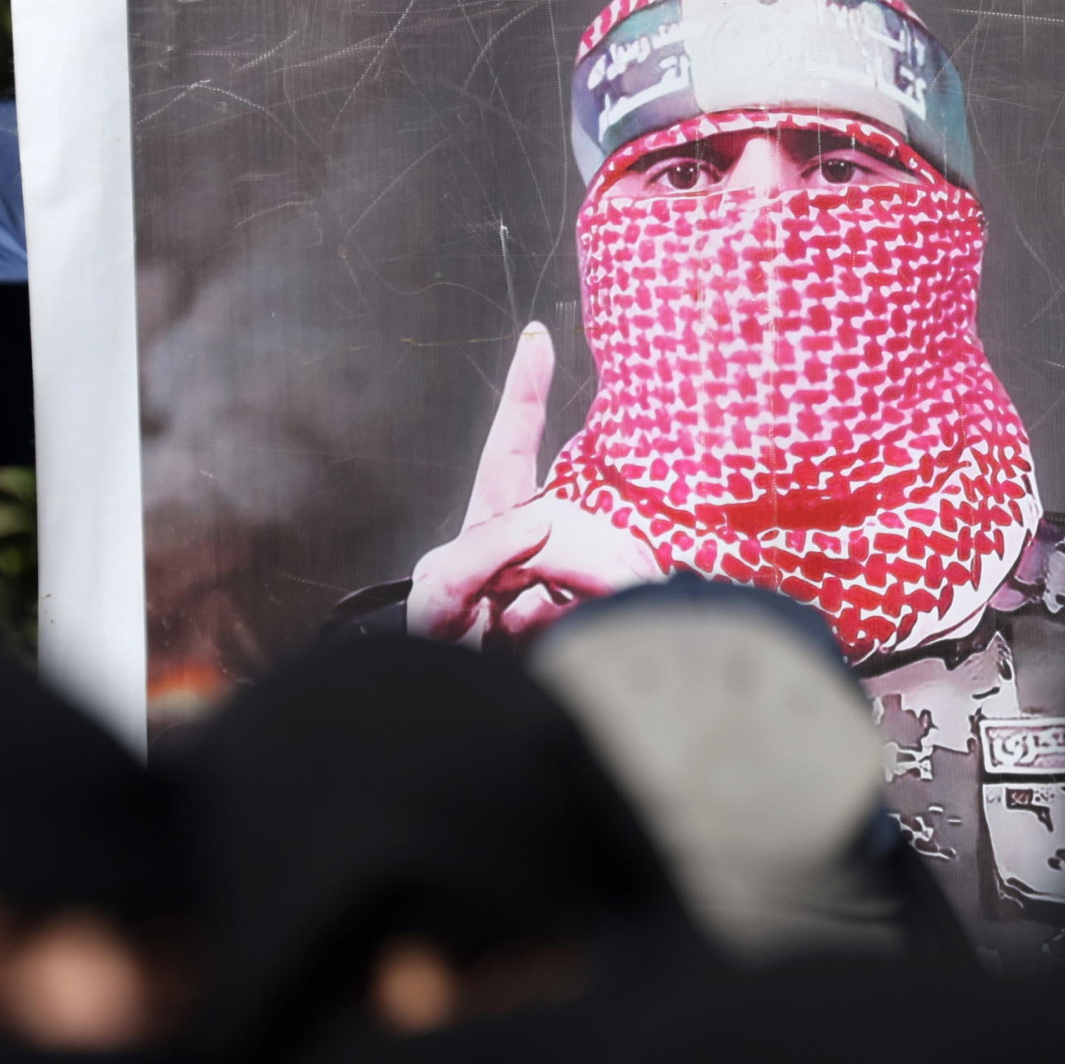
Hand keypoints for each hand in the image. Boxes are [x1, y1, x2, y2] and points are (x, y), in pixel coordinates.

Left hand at [402, 323, 660, 644]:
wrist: (474, 726)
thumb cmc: (443, 663)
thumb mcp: (443, 598)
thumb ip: (486, 551)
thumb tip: (548, 520)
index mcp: (491, 525)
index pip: (511, 446)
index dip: (525, 390)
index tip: (537, 336)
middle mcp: (535, 541)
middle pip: (571, 518)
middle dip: (579, 560)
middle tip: (555, 608)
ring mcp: (570, 575)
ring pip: (605, 557)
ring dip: (581, 599)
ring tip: (544, 640)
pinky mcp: (604, 606)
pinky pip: (621, 593)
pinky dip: (603, 613)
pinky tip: (589, 636)